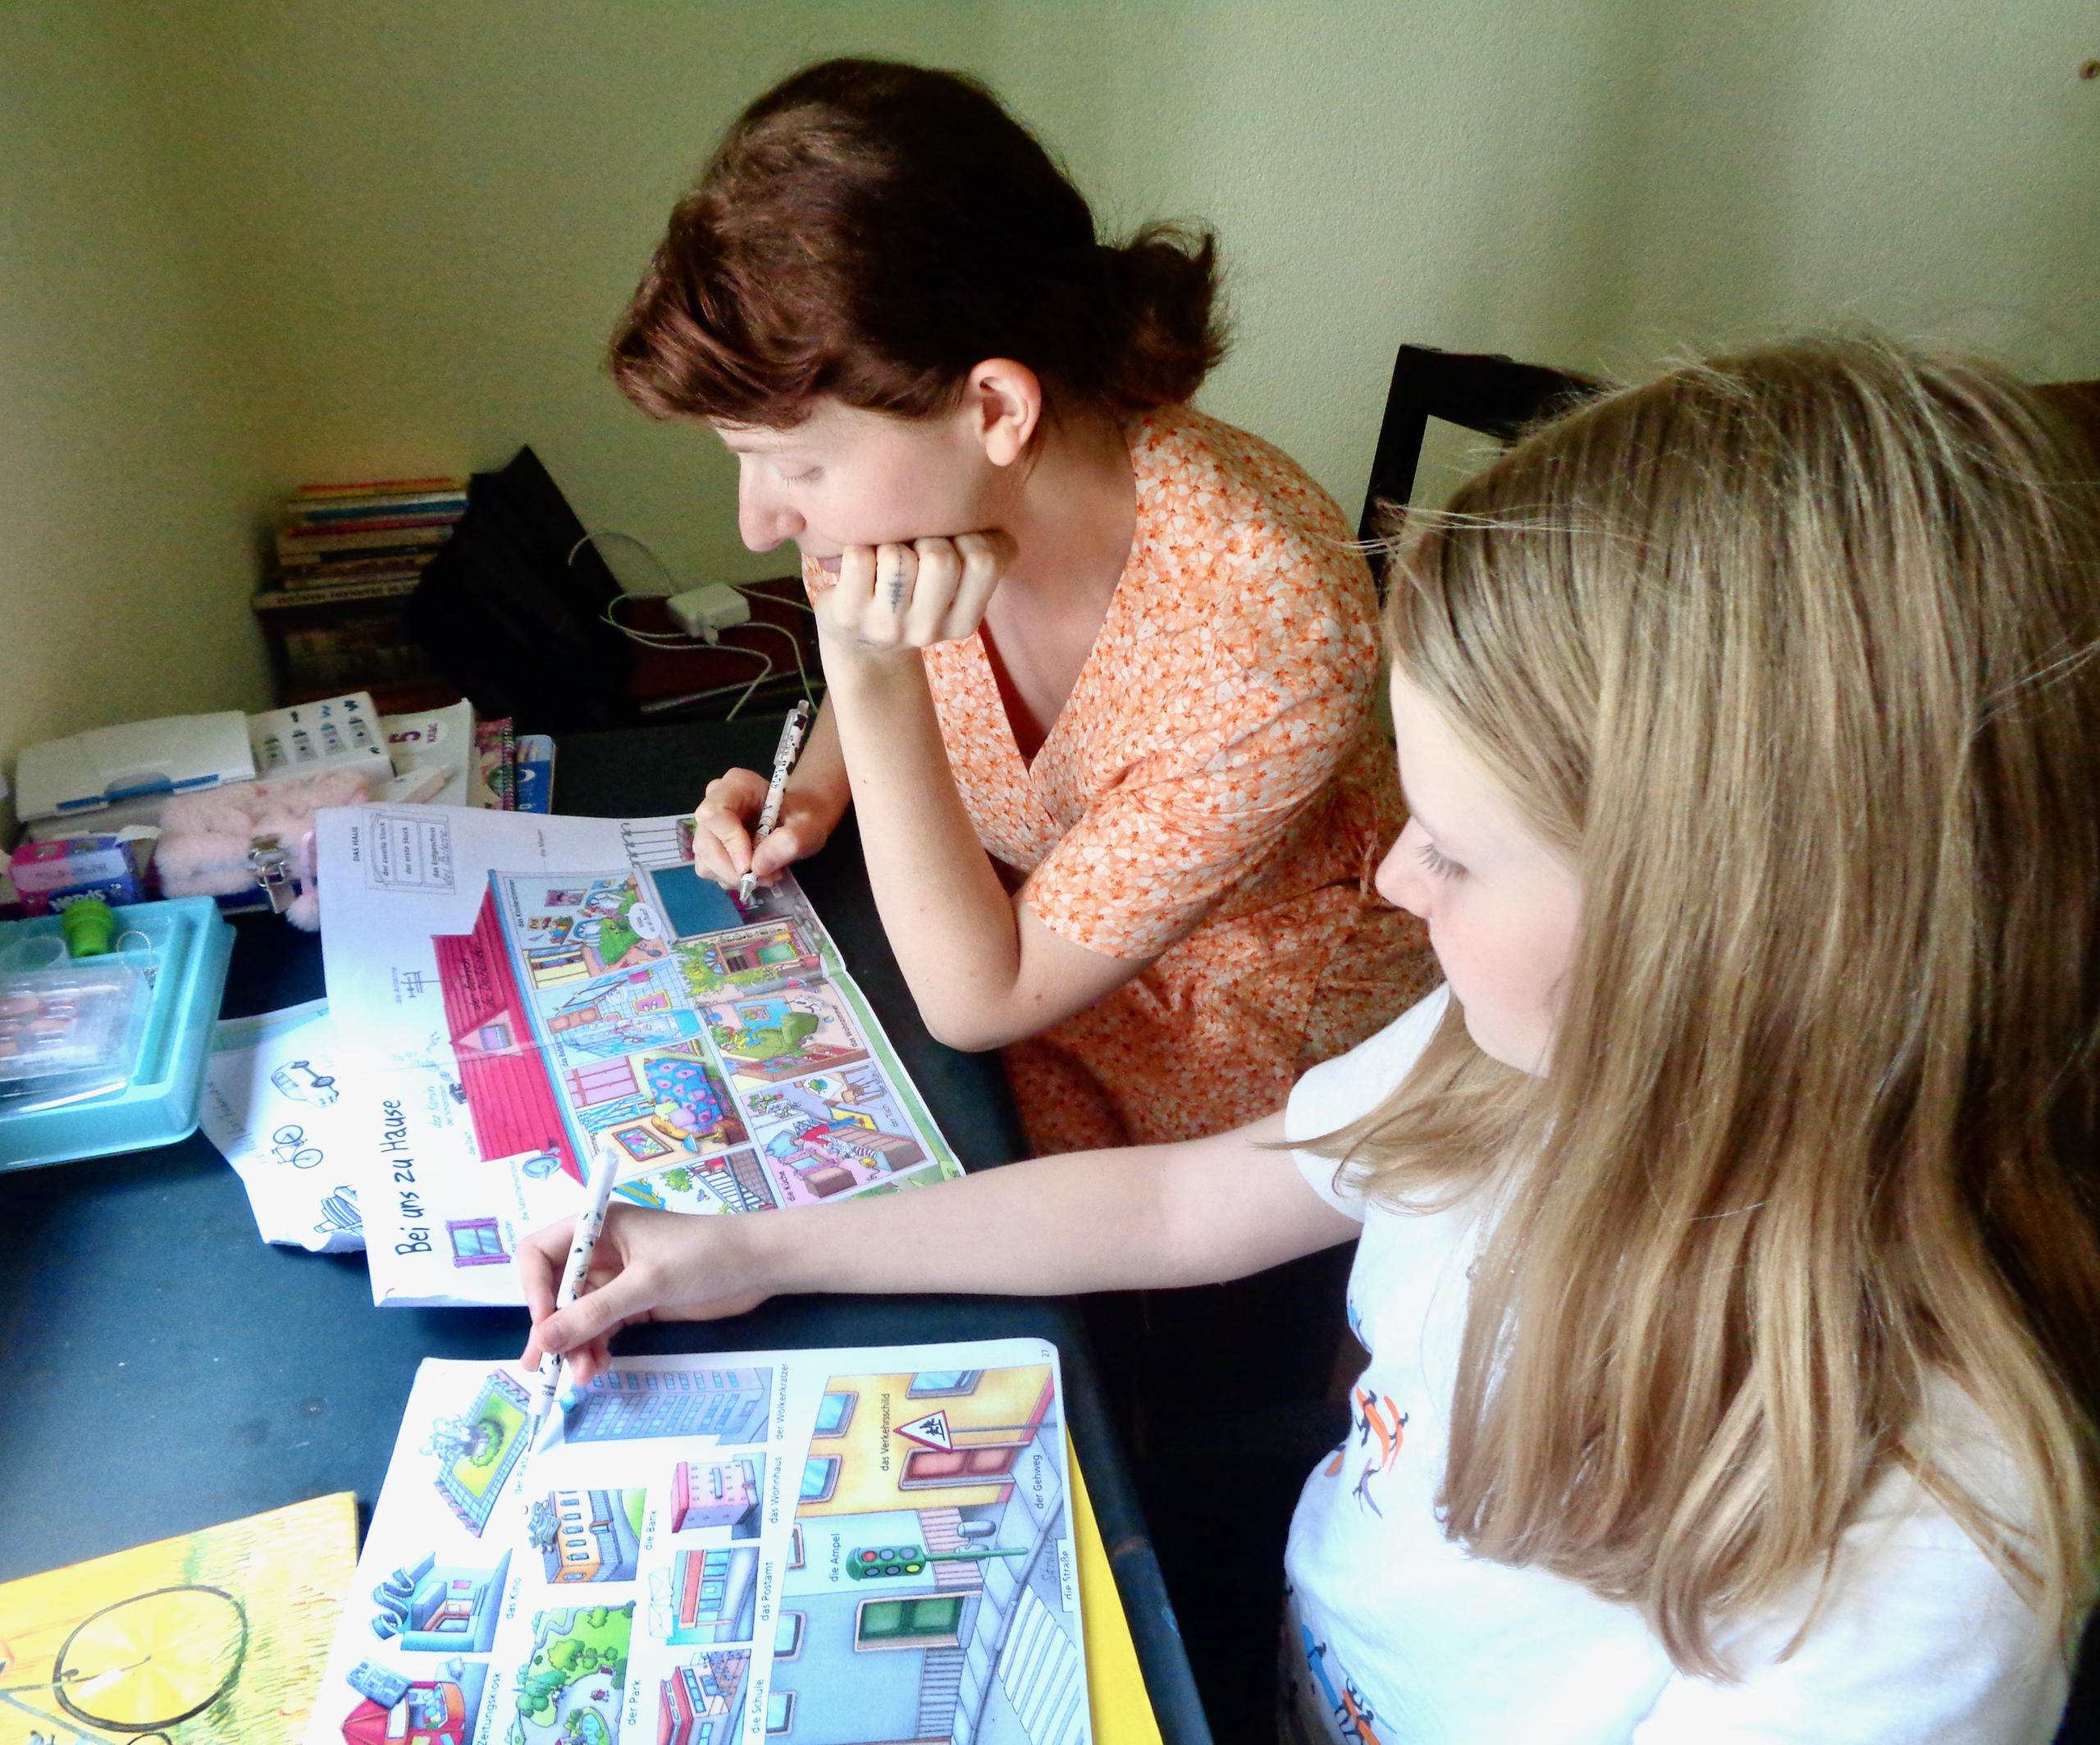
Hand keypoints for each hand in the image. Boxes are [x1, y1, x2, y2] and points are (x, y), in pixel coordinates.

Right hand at [518, 1205, 775, 1386]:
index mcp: (597, 1227)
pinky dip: (596, 1347)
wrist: (759, 1264)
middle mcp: (601, 1252)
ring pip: (578, 1315)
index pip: (540, 1253)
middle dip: (551, 1328)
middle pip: (555, 1291)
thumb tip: (543, 1339)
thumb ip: (595, 1312)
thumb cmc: (703, 1256)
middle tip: (543, 1370)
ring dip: (576, 1345)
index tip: (543, 1324)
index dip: (533, 1288)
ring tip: (584, 1376)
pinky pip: (603, 1327)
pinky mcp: (637, 1302)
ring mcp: (619, 1279)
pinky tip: (599, 1368)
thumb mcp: (647, 1283)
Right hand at [690, 768, 843, 889]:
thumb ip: (789, 841)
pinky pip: (709, 869)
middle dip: (732, 868)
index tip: (751, 866)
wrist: (800, 819)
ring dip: (733, 876)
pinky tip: (754, 874)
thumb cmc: (803, 816)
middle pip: (705, 841)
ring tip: (766, 876)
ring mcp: (709, 824)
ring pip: (704, 859)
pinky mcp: (710, 845)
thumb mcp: (808, 826)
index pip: (716, 813)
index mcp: (737, 784)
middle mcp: (715, 800)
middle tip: (765, 879)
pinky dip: (731, 878)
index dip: (730, 842)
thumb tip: (757, 866)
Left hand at [814, 532, 1013, 656]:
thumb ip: (984, 558)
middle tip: (915, 550)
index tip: (954, 544)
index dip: (969, 537)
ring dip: (890, 545)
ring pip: (897, 556)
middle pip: (940, 559)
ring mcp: (886, 626)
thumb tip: (998, 531)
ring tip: (886, 561)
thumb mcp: (957, 589)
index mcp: (964, 623)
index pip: (984, 562)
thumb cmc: (916, 596)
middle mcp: (927, 631)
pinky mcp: (849, 615)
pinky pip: (859, 558)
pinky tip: (862, 565)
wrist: (862, 644)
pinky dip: (858, 548)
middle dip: (926, 539)